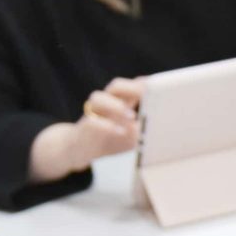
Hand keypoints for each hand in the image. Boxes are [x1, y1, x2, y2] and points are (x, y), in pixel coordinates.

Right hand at [29, 77, 144, 182]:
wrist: (78, 151)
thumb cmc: (108, 141)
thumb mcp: (131, 138)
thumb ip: (142, 132)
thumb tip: (154, 130)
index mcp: (119, 103)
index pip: (131, 87)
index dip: (143, 83)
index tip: (157, 84)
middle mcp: (105, 104)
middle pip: (115, 86)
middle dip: (130, 87)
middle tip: (144, 93)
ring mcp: (92, 114)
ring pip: (98, 98)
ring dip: (116, 105)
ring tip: (131, 116)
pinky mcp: (83, 128)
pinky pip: (92, 122)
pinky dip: (107, 126)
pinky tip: (120, 132)